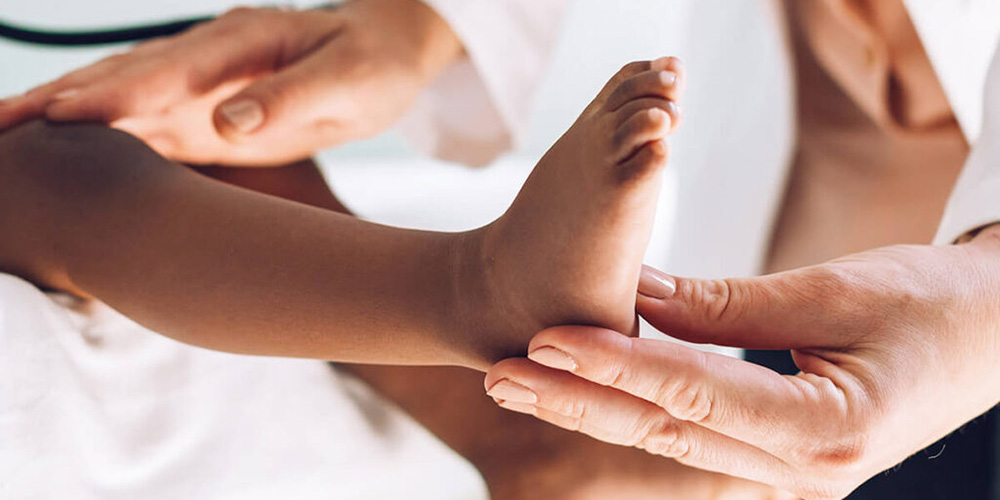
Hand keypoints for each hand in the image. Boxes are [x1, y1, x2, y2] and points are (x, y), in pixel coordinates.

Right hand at [0, 0, 461, 165]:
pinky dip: (95, 140)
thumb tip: (228, 122)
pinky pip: (141, 127)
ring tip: (1, 139)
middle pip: (123, 78)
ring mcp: (197, 87)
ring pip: (119, 100)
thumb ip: (289, 99)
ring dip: (59, 119)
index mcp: (240, 42)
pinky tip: (56, 158)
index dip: (118, 91)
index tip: (65, 113)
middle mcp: (206, 60)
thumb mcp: (349, 82)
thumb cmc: (372, 65)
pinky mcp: (201, 116)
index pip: (170, 68)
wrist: (382, 56)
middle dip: (58, 101)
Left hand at [485, 228, 999, 498]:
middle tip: (498, 370)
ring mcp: (788, 471)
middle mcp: (800, 469)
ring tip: (519, 379)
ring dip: (590, 405)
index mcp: (826, 431)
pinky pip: (691, 431)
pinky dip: (635, 406)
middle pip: (664, 428)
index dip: (615, 364)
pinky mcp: (777, 453)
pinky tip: (584, 388)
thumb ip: (729, 303)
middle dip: (576, 398)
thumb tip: (634, 293)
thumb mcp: (837, 292)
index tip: (545, 337)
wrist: (994, 334)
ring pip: (667, 436)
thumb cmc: (934, 306)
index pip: (693, 393)